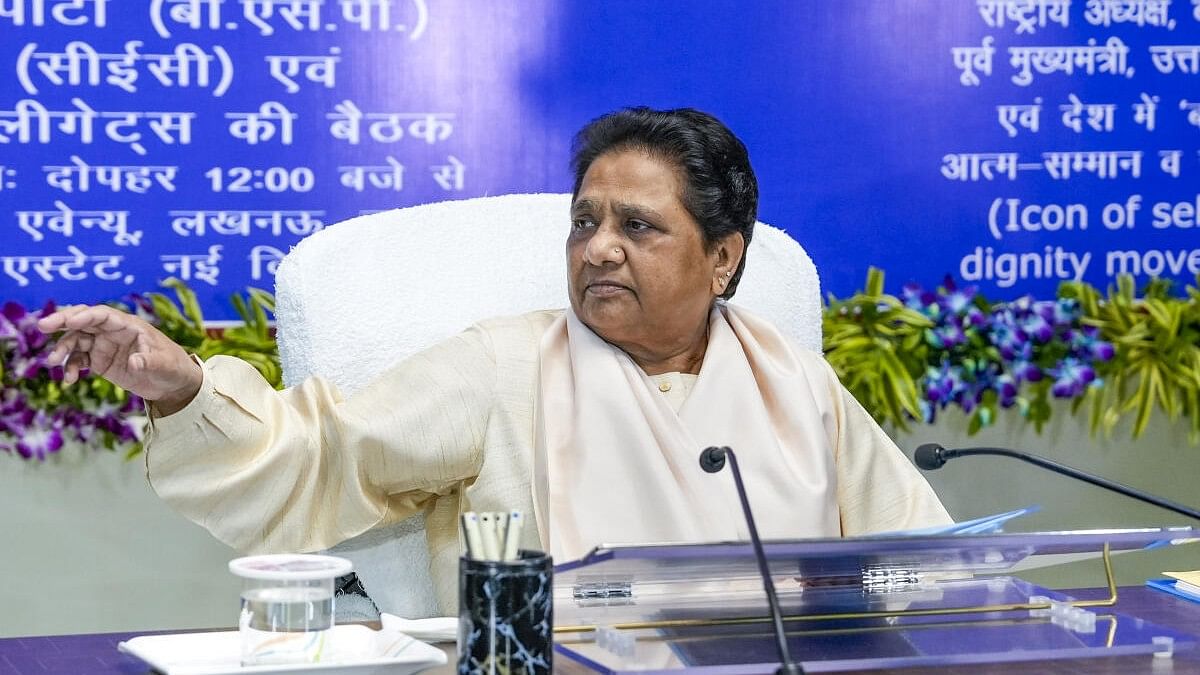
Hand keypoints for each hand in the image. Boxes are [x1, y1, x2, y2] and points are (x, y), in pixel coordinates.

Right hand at [37, 305, 202, 414]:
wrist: (172, 384)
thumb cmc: (172, 367)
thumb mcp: (165, 365)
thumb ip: (149, 362)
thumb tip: (135, 362)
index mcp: (129, 325)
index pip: (103, 314)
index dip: (85, 315)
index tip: (68, 321)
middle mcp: (112, 332)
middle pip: (83, 321)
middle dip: (62, 322)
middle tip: (43, 326)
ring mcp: (104, 345)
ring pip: (76, 340)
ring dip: (63, 349)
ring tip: (53, 362)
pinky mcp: (99, 361)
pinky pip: (79, 360)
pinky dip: (71, 367)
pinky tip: (69, 380)